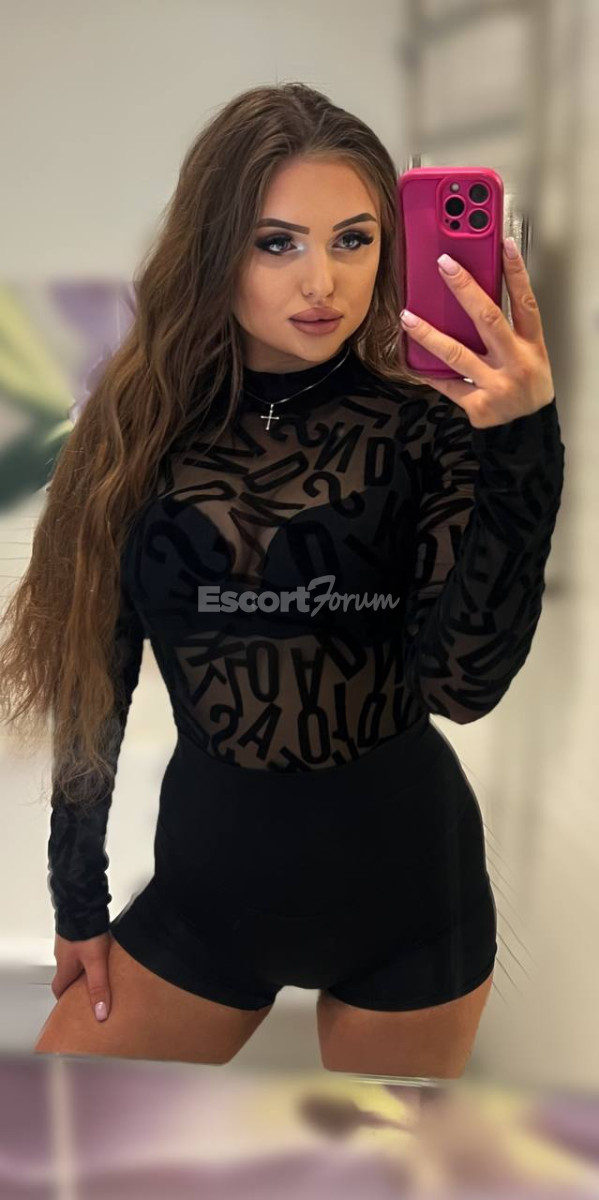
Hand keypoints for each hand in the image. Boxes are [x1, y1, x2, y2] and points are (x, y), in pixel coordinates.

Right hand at [52, 931, 111, 1020]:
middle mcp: (63, 955)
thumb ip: (98, 987)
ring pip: (76, 960)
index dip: (65, 999)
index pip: (58, 989)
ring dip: (86, 967)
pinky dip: (90, 952)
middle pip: (68, 975)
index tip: (72, 1006)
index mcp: (64, 967)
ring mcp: (70, 941)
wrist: (83, 902)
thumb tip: (100, 1013)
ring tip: (101, 971)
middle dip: (78, 983)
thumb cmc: (85, 931)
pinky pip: (82, 946)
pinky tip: (103, 950)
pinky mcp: (78, 930)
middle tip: (91, 990)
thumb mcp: (95, 963)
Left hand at [400, 239, 555, 428]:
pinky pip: (447, 384)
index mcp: (532, 345)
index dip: (516, 273)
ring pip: (457, 354)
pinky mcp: (478, 405)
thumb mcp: (530, 353)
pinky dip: (428, 372)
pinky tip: (410, 358)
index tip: (503, 245)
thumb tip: (475, 294)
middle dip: (465, 289)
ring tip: (408, 317)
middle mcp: (515, 363)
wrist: (526, 428)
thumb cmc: (526, 383)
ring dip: (429, 334)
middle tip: (445, 265)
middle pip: (489, 319)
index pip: (525, 302)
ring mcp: (496, 385)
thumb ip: (509, 328)